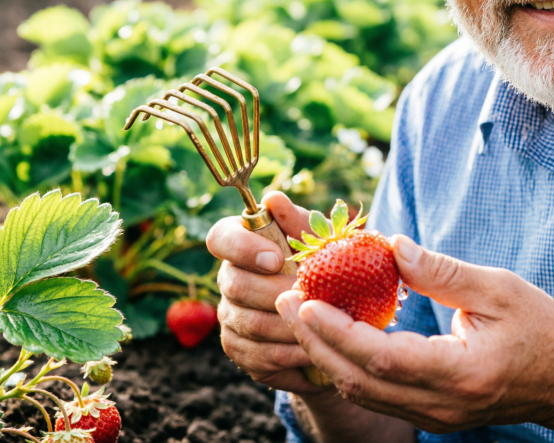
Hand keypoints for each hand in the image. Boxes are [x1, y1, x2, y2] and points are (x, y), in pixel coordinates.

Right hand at [206, 191, 324, 393]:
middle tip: (311, 296)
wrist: (333, 316)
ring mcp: (230, 316)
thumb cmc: (323, 267)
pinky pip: (258, 355)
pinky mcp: (239, 349)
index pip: (220, 237)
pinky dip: (290, 353)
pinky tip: (313, 349)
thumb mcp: (319, 242)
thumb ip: (298, 223)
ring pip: (250, 323)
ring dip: (290, 325)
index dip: (242, 247)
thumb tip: (273, 198)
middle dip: (277, 292)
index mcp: (241, 244)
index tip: (275, 258)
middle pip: (236, 285)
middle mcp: (228, 278)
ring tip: (321, 325)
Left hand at [274, 234, 553, 432]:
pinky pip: (377, 395)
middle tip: (284, 298)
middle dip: (315, 340)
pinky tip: (332, 334)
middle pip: (360, 380)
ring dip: (325, 353)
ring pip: (363, 392)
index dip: (337, 330)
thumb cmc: (543, 329)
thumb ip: (442, 271)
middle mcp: (443, 404)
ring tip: (300, 311)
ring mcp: (436, 417)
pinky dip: (348, 365)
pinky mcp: (432, 415)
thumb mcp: (499, 289)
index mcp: (462, 373)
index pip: (383, 357)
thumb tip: (391, 246)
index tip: (304, 299)